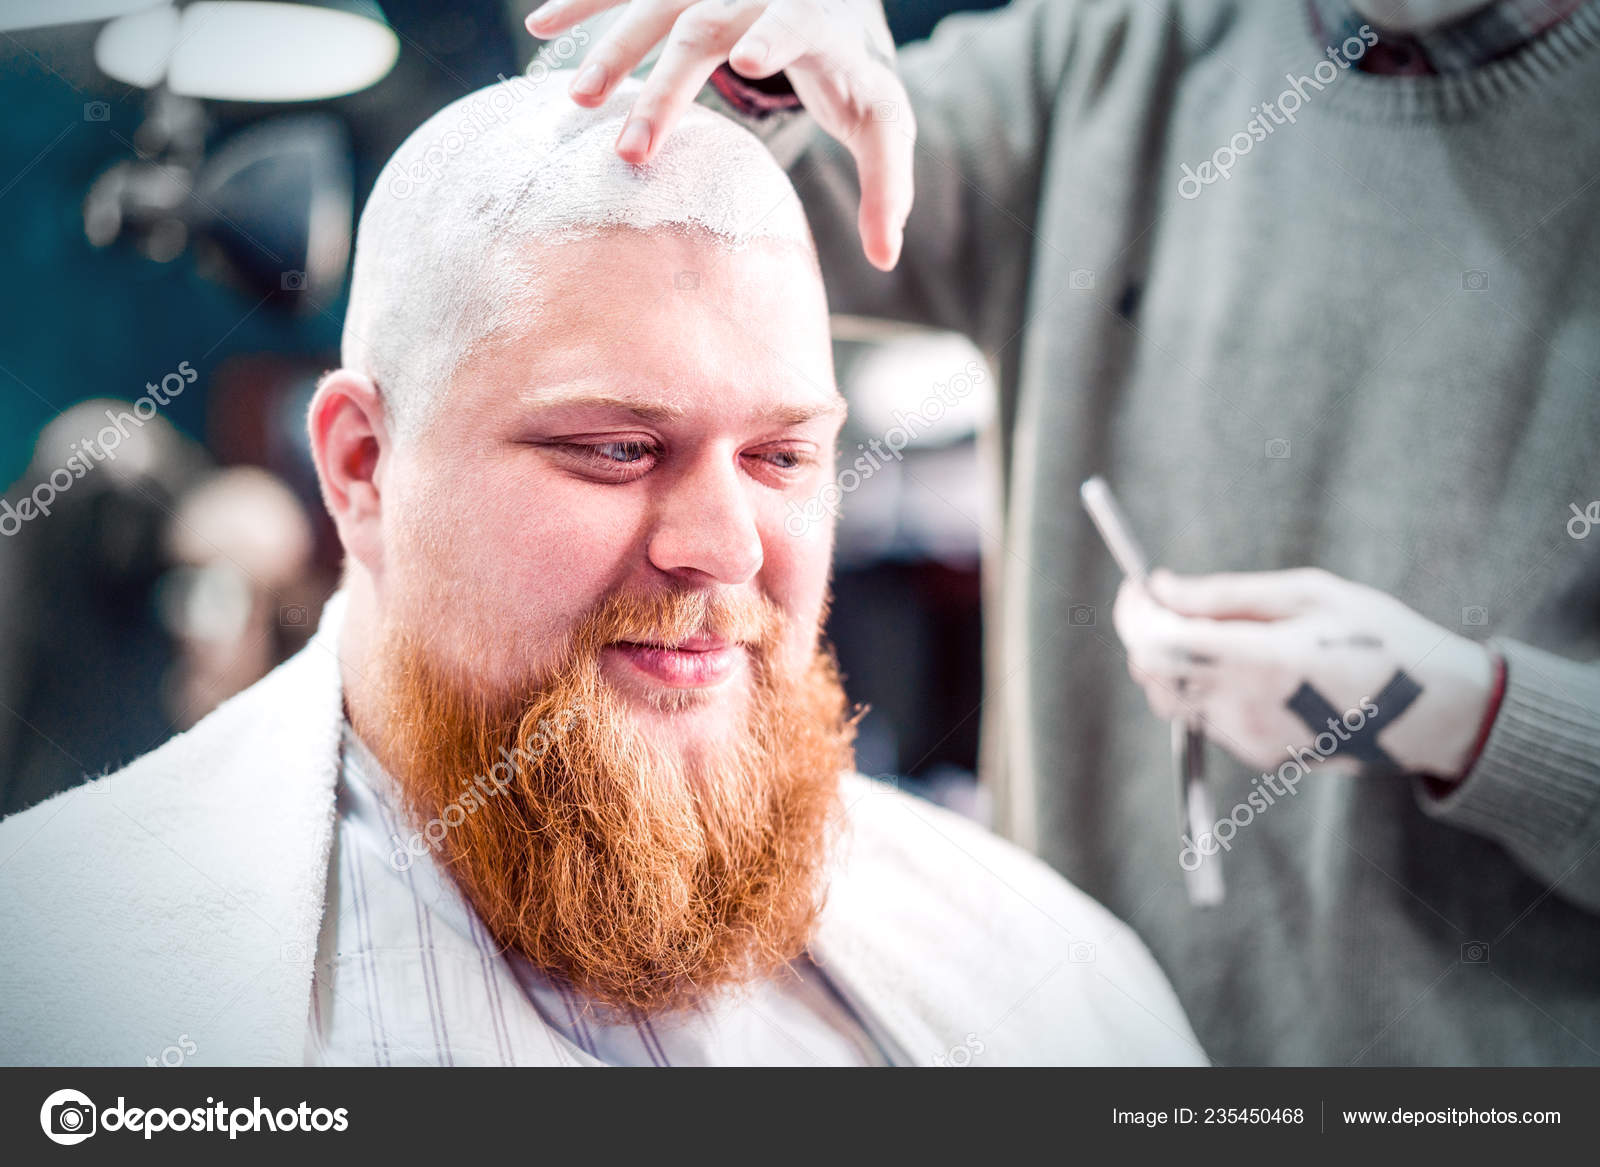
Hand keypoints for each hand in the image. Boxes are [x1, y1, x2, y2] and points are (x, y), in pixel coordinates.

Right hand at [525, 0, 913, 270]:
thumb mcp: (883, 125)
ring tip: (578, 99)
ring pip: (659, 5)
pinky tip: (540, 29)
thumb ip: (887, 187)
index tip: (747, 60)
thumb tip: (885, 258)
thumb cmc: (854, 74)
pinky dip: (584, 5)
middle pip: (708, 26)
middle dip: (667, 87)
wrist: (831, 0)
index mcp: (817, 19)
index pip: (797, 21)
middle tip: (631, 150)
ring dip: (615, 49)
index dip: (774, 36)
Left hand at [1111, 567, 1495, 780]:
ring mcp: (1252, 739)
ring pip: (1174, 698)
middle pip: (1152, 675)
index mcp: (1261, 660)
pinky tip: (1255, 667)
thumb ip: (1225, 595)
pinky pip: (1208, 716)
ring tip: (1228, 633)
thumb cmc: (1377, 637)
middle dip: (1148, 636)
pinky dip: (1208, 686)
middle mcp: (1248, 708)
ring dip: (1177, 662)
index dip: (1135, 614)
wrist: (1435, 712)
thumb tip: (1161, 588)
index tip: (1137, 589)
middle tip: (1172, 604)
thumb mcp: (1307, 594)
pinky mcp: (1260, 756)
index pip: (1158, 644)